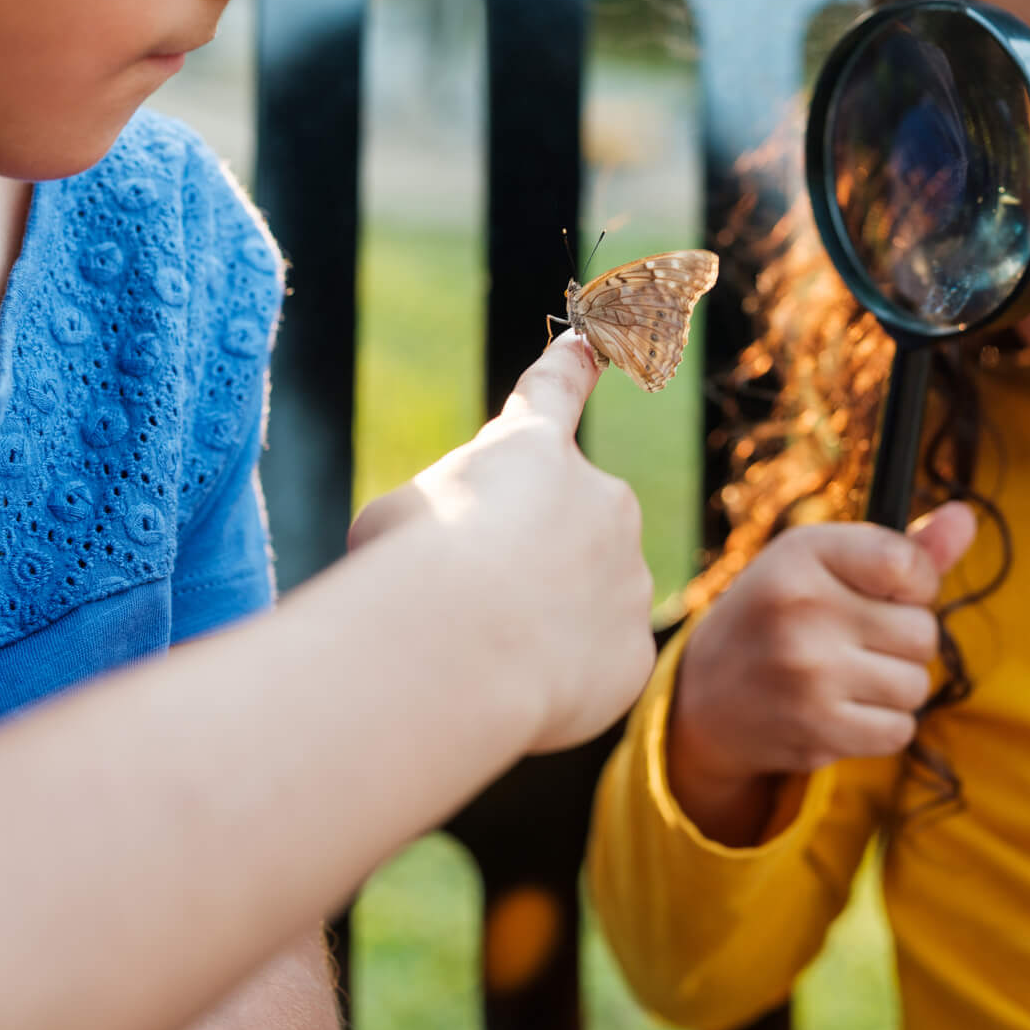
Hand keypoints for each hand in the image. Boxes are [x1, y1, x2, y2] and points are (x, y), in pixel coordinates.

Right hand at [348, 332, 655, 752]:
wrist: (460, 647)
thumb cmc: (407, 568)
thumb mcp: (396, 519)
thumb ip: (441, 523)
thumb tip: (454, 567)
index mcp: (531, 448)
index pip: (555, 390)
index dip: (572, 367)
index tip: (595, 343)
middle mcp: (599, 498)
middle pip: (562, 529)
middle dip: (524, 563)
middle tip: (465, 602)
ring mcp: (627, 573)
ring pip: (582, 601)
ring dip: (539, 623)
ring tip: (481, 651)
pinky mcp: (633, 646)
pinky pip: (592, 664)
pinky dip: (554, 680)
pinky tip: (511, 686)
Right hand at [666, 506, 975, 839]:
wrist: (704, 696)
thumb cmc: (780, 615)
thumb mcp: (823, 564)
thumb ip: (902, 548)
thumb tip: (966, 516)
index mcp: (803, 552)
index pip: (909, 566)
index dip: (914, 585)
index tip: (883, 592)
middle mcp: (802, 608)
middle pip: (923, 632)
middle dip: (902, 640)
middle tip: (853, 639)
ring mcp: (809, 674)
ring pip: (917, 685)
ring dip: (894, 686)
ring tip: (846, 676)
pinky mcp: (816, 730)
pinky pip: (900, 730)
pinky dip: (882, 725)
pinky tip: (841, 709)